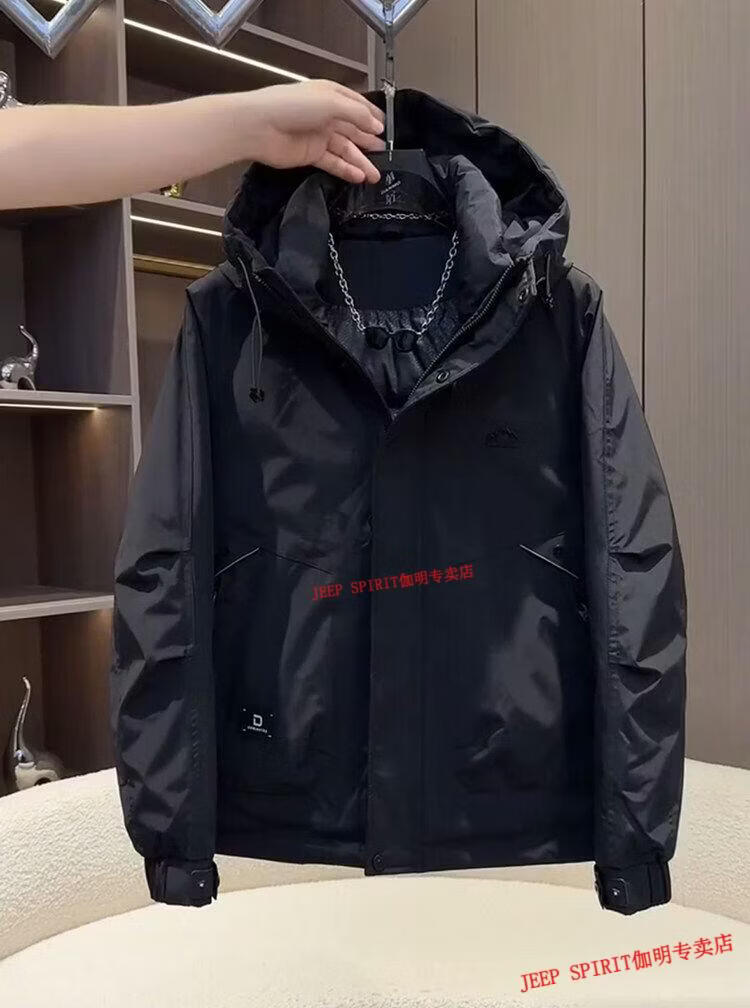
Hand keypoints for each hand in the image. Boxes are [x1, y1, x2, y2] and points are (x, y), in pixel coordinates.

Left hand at [239, 80, 385, 182]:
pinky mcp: (310, 155)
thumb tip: (376, 127)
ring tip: (376, 175)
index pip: (357, 105)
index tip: (385, 130)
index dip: (372, 117)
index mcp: (330, 95)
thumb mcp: (331, 103)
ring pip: (345, 150)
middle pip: (353, 130)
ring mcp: (318, 136)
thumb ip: (357, 115)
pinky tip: (359, 177)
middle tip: (385, 155)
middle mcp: (326, 115)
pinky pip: (333, 163)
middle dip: (369, 142)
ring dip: (361, 162)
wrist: (259, 127)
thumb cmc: (293, 106)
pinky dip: (346, 170)